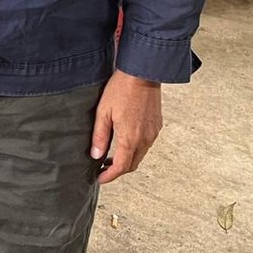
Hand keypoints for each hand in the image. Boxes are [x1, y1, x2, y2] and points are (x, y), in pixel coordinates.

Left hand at [90, 69, 162, 183]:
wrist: (143, 74)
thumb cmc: (121, 90)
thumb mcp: (103, 112)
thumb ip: (100, 136)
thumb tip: (96, 156)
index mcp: (130, 138)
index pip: (121, 167)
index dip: (109, 176)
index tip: (100, 179)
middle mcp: (145, 139)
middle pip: (132, 164)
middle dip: (118, 170)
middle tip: (103, 169)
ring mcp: (153, 133)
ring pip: (140, 155)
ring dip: (127, 159)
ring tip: (111, 156)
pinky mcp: (157, 126)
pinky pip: (146, 144)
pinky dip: (135, 149)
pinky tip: (124, 141)